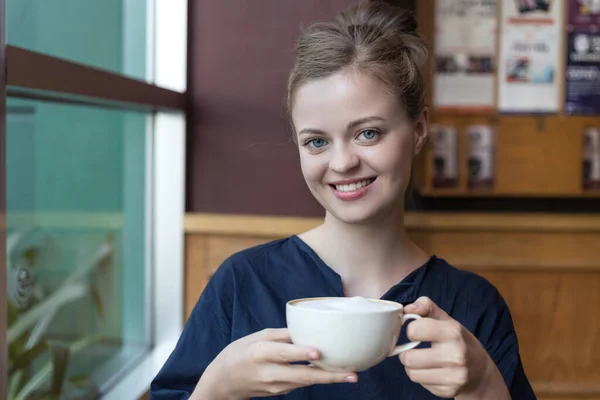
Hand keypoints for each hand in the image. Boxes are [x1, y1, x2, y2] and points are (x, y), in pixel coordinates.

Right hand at [193, 328, 357, 398]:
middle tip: (352, 375)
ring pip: (306, 382)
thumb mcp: (257, 337)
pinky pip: (301, 384)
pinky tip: (332, 373)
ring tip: (350, 373)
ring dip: (328, 379)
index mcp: (260, 353)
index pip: (283, 354)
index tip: (319, 352)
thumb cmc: (239, 353)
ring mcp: (275, 386)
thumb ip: (282, 335)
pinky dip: (316, 378)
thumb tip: (307, 328)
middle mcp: (269, 372)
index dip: (301, 353)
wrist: (223, 383)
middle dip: (329, 376)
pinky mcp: (280, 392)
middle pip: (302, 376)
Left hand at [399, 297, 509, 398]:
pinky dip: (422, 377)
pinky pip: (421, 384)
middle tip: (415, 350)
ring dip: (412, 367)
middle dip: (407, 353)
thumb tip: (407, 309)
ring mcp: (454, 376)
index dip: (411, 330)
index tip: (417, 332)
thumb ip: (426, 307)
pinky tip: (432, 371)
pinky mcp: (449, 391)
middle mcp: (455, 355)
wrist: (480, 371)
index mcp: (452, 333)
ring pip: (412, 373)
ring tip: (422, 361)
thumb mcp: (446, 319)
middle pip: (409, 358)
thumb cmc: (458, 341)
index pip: (414, 330)